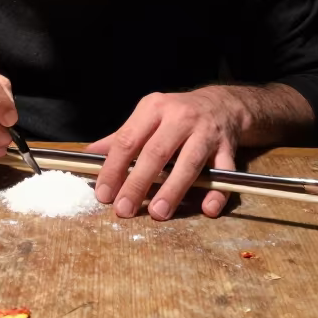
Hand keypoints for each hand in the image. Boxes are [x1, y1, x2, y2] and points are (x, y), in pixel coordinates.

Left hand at [85, 87, 245, 220]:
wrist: (223, 103)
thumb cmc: (178, 114)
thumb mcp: (148, 116)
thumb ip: (121, 137)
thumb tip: (89, 156)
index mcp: (154, 109)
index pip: (128, 139)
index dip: (114, 168)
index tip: (103, 193)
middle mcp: (179, 117)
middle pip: (156, 152)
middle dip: (138, 182)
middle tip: (124, 208)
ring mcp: (206, 132)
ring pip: (189, 162)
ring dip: (173, 189)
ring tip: (158, 213)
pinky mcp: (228, 147)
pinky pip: (224, 171)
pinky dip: (217, 191)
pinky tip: (207, 208)